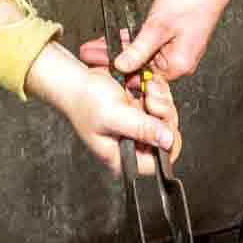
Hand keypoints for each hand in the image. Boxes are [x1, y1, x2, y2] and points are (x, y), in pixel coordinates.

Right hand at [27, 44, 179, 174]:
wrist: (75, 79)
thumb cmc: (83, 100)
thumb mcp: (114, 115)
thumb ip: (142, 129)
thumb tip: (167, 140)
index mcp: (122, 157)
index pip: (158, 163)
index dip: (166, 141)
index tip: (160, 119)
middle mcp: (131, 145)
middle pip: (167, 138)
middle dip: (163, 113)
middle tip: (149, 99)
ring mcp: (136, 128)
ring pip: (166, 119)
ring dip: (160, 99)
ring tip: (144, 90)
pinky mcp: (139, 112)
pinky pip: (161, 104)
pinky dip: (156, 91)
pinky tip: (144, 85)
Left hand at [78, 0, 232, 81]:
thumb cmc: (193, 1)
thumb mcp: (158, 27)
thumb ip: (137, 49)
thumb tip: (121, 65)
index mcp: (177, 64)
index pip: (142, 76)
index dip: (118, 72)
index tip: (98, 67)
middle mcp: (178, 59)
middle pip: (140, 64)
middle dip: (113, 58)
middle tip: (89, 55)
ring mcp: (175, 47)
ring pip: (141, 51)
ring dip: (119, 47)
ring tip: (94, 45)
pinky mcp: (172, 34)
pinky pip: (148, 40)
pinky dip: (131, 38)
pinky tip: (113, 36)